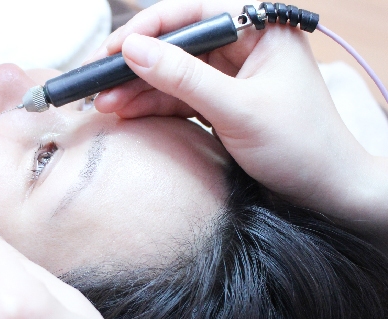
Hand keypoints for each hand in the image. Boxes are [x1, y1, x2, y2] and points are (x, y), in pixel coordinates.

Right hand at [87, 0, 387, 233]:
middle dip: (136, 65)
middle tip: (98, 82)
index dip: (148, 28)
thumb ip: (183, 77)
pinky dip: (152, 106)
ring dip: (138, 88)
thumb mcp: (236, 109)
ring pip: (173, 72)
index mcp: (260, 29)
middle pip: (177, 44)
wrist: (326, 193)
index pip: (193, 12)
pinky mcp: (221, 103)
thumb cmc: (300, 146)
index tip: (114, 51)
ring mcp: (231, 76)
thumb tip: (133, 49)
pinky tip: (125, 113)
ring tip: (105, 105)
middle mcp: (243, 46)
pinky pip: (178, 97)